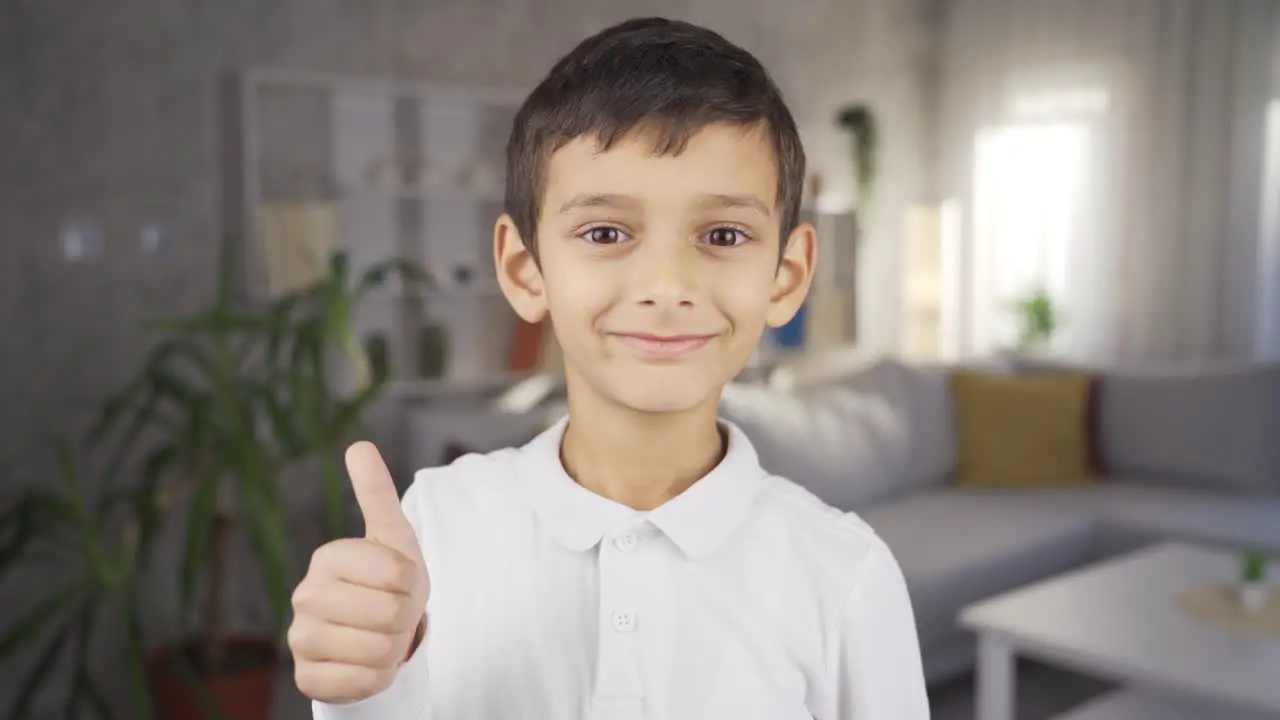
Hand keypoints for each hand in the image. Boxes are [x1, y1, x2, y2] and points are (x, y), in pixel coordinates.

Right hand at [289, 441, 429, 704]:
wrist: (375, 633)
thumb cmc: (390, 581)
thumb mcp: (393, 537)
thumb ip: (376, 492)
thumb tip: (358, 444)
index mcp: (329, 557)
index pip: (398, 575)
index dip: (414, 585)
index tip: (402, 584)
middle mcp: (305, 595)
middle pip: (390, 614)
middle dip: (405, 620)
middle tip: (394, 615)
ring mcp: (300, 638)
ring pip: (378, 650)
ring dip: (394, 649)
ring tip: (381, 638)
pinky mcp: (306, 677)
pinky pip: (362, 683)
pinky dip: (378, 677)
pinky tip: (367, 664)